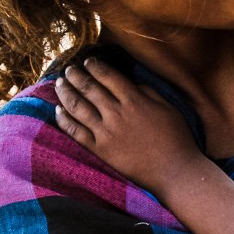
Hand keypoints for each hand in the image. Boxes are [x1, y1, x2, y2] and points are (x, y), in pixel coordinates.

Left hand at [54, 59, 199, 195]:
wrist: (174, 171)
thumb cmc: (176, 139)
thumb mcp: (168, 107)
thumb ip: (148, 92)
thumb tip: (130, 82)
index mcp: (135, 100)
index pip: (108, 76)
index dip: (95, 66)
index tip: (88, 62)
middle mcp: (117, 113)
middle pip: (89, 88)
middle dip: (76, 75)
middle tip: (68, 70)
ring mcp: (106, 132)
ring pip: (78, 106)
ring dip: (65, 92)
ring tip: (59, 84)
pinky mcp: (100, 150)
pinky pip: (75, 132)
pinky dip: (64, 120)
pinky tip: (58, 111)